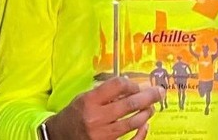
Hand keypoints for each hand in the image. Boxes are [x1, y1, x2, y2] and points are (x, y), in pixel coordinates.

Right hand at [44, 76, 164, 139]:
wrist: (58, 137)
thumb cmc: (73, 115)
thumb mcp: (84, 98)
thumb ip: (104, 92)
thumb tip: (129, 85)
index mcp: (90, 100)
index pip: (117, 86)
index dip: (131, 84)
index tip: (136, 85)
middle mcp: (96, 117)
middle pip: (129, 104)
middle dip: (148, 96)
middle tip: (159, 92)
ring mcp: (102, 134)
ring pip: (132, 122)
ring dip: (146, 113)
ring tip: (151, 108)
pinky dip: (140, 133)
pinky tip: (145, 125)